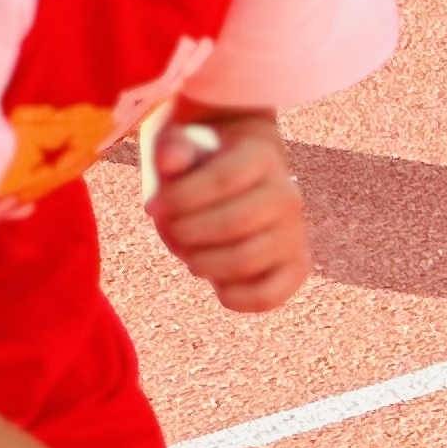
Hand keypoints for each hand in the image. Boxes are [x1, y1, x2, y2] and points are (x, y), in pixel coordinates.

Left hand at [149, 118, 308, 312]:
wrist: (231, 189)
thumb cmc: (195, 169)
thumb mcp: (178, 150)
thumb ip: (172, 150)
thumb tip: (171, 158)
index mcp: (263, 157)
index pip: (223, 178)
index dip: (180, 197)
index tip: (152, 206)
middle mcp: (288, 194)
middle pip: (235, 221)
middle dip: (189, 232)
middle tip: (173, 231)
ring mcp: (295, 232)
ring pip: (247, 259)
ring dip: (204, 263)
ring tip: (191, 256)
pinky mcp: (295, 266)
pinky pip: (271, 294)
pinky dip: (237, 298)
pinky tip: (217, 284)